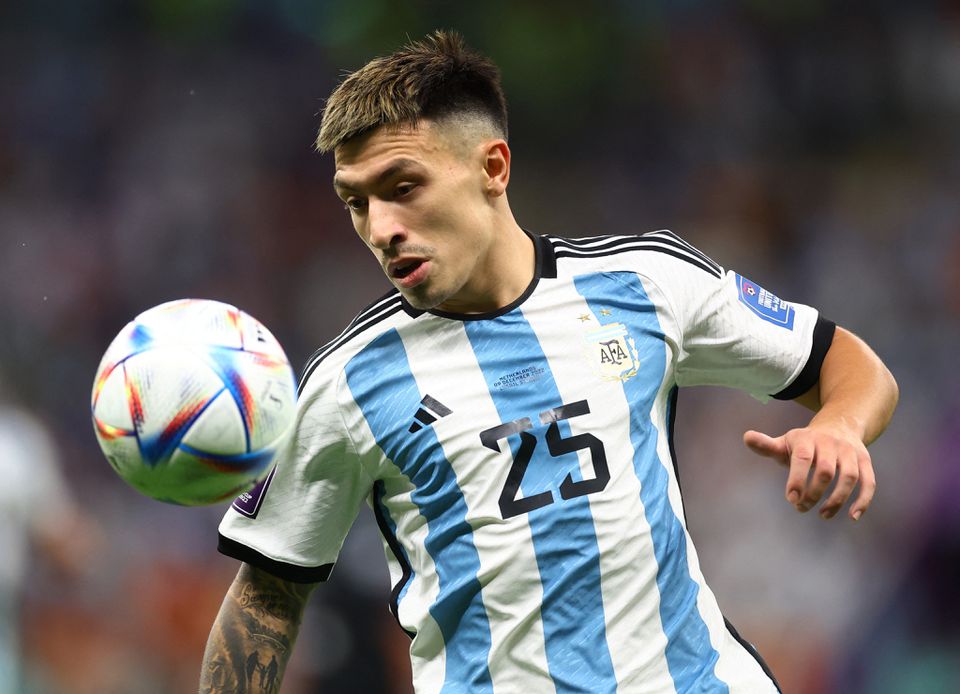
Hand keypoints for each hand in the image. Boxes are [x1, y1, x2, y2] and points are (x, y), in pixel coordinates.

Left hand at [743, 425, 875, 519]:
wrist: (839, 425)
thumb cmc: (805, 442)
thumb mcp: (785, 442)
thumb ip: (766, 445)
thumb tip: (746, 438)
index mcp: (807, 439)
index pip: (801, 458)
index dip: (796, 479)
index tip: (791, 499)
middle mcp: (830, 443)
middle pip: (824, 471)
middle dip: (813, 493)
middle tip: (802, 508)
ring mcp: (849, 452)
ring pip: (848, 477)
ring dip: (837, 500)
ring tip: (823, 515)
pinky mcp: (865, 461)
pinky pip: (868, 481)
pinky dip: (863, 500)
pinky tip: (853, 516)